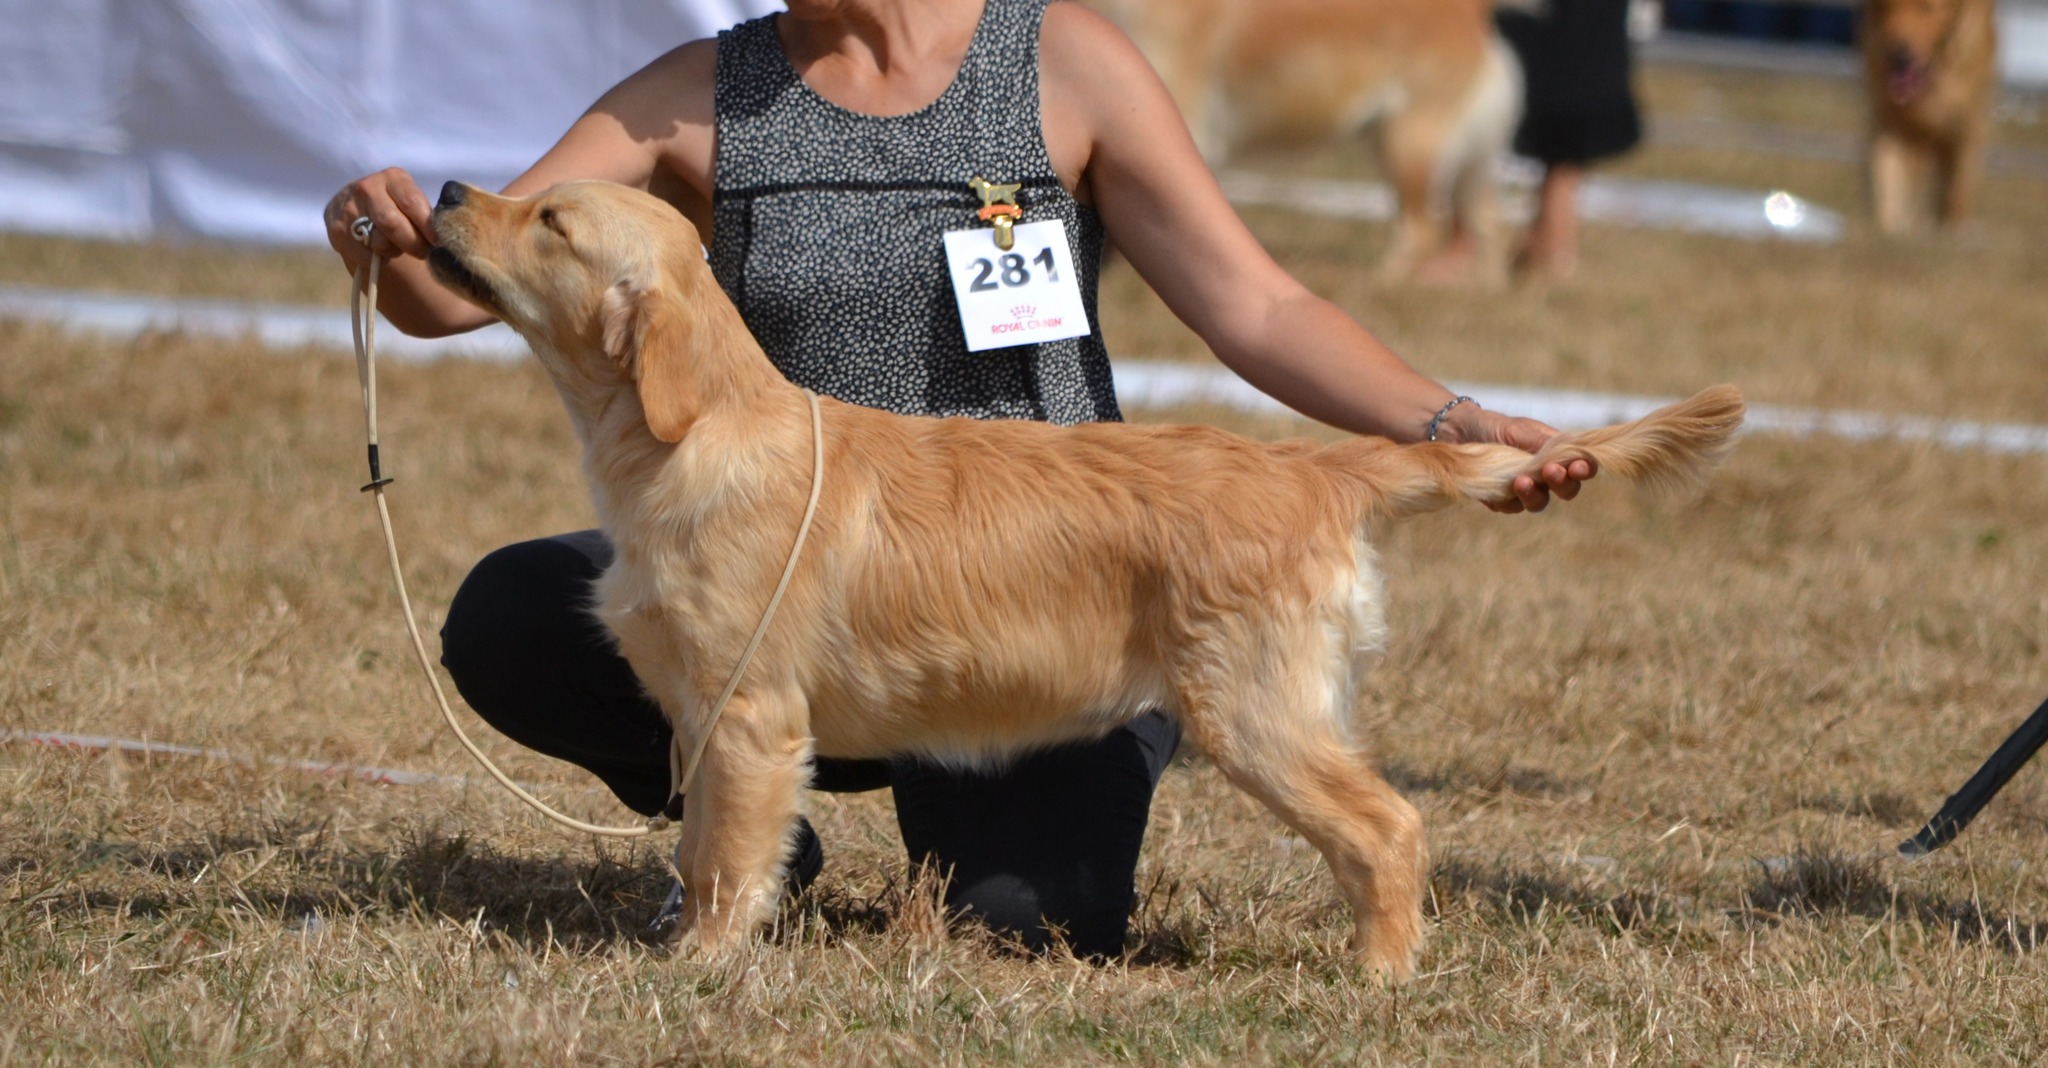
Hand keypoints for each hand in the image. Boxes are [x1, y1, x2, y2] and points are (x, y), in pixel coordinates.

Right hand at [324, 167, 438, 266]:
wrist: (357, 207)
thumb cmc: (396, 207)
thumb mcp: (410, 201)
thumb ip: (424, 213)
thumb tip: (449, 235)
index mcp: (393, 177)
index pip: (413, 203)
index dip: (429, 228)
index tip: (439, 243)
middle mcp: (367, 187)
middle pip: (392, 223)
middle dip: (413, 244)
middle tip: (423, 253)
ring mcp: (348, 207)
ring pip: (378, 241)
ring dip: (394, 252)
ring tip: (398, 248)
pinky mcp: (336, 229)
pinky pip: (364, 255)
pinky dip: (377, 260)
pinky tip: (380, 253)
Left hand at [1451, 406, 1596, 513]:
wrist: (1459, 432)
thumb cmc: (1496, 428)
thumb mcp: (1522, 430)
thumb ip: (1545, 443)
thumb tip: (1574, 451)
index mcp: (1557, 456)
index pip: (1581, 468)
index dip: (1585, 470)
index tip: (1578, 467)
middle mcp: (1545, 476)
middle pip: (1566, 490)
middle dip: (1562, 483)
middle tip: (1551, 471)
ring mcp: (1525, 491)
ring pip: (1539, 503)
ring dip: (1534, 494)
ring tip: (1521, 480)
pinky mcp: (1503, 500)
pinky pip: (1511, 507)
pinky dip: (1508, 499)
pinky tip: (1502, 487)